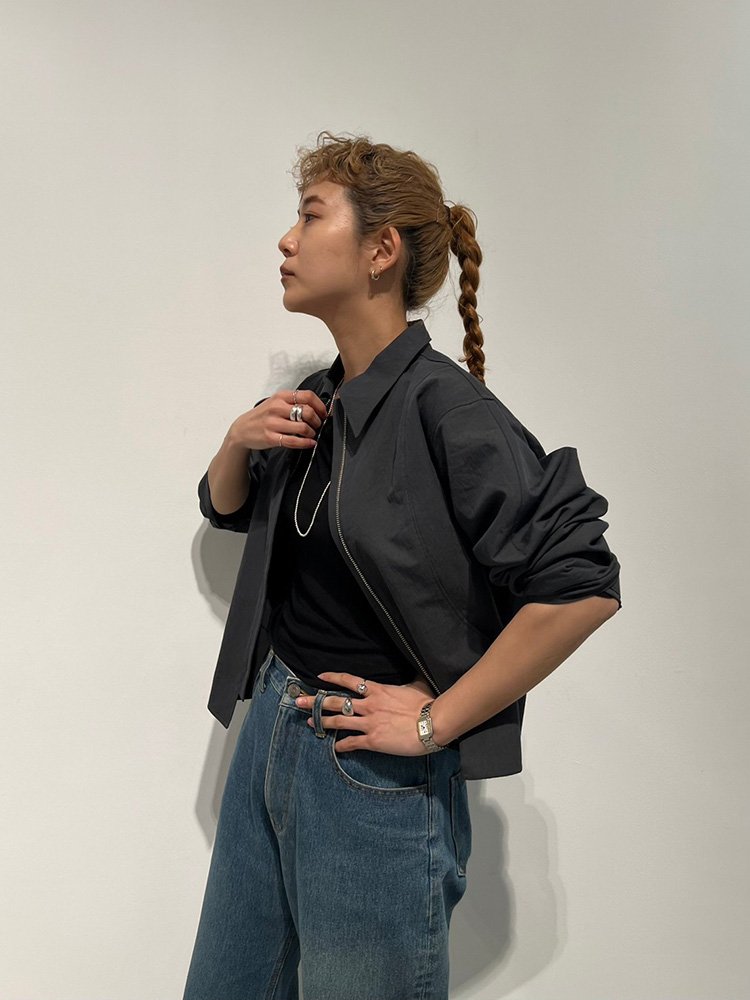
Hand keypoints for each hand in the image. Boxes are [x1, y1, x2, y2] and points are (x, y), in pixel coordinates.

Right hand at [227, 389, 328, 451]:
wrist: (242, 429)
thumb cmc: (263, 416)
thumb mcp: (276, 402)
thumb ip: (293, 403)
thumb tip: (317, 408)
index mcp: (281, 396)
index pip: (307, 396)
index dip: (320, 405)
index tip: (324, 413)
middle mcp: (277, 407)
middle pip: (307, 412)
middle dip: (318, 420)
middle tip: (318, 425)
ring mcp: (273, 423)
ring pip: (302, 427)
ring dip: (312, 432)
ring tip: (312, 434)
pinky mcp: (271, 437)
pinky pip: (293, 441)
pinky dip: (305, 443)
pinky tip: (310, 443)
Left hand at [296, 672, 436, 755]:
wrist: (432, 723)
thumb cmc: (427, 704)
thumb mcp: (416, 685)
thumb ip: (407, 682)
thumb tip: (412, 677)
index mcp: (377, 690)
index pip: (349, 680)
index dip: (333, 678)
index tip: (320, 677)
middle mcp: (369, 705)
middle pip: (335, 701)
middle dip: (315, 701)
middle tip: (298, 701)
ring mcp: (369, 723)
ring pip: (339, 721)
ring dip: (322, 722)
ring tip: (310, 722)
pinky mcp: (373, 740)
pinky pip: (352, 743)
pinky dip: (342, 745)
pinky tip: (336, 747)